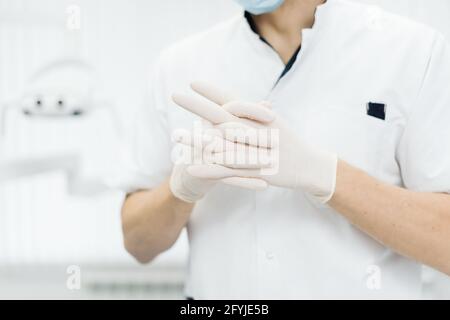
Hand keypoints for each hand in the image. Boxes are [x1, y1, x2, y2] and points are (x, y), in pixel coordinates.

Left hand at [172, 82, 337, 202]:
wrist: (310, 166)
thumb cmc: (289, 143)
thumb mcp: (273, 125)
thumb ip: (252, 114)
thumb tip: (232, 104)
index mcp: (261, 117)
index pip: (233, 100)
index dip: (212, 91)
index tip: (192, 82)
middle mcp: (257, 131)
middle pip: (222, 116)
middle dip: (197, 105)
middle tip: (174, 95)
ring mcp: (257, 151)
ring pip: (222, 144)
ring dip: (196, 140)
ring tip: (175, 136)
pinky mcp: (256, 171)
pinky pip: (229, 171)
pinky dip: (209, 170)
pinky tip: (191, 168)